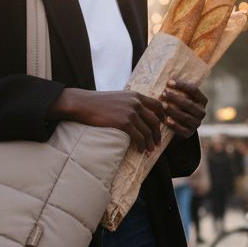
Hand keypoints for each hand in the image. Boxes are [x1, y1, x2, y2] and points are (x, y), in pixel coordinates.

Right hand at [49, 88, 166, 152]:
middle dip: (158, 133)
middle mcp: (136, 103)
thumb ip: (130, 102)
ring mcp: (131, 112)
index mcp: (136, 95)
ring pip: (148, 131)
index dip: (163, 116)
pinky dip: (142, 145)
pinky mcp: (125, 123)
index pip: (157, 105)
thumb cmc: (98, 102)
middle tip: (158, 142)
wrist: (84, 104)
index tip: (163, 124)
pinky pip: (139, 137)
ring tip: (150, 149)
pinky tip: (141, 150)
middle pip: (155, 120)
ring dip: (150, 142)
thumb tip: (137, 112)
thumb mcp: (118, 97)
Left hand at [161, 79, 206, 138]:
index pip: (194, 90)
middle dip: (175, 98)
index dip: (181, 85)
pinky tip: (166, 120)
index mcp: (203, 100)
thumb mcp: (183, 97)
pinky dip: (174, 125)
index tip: (169, 82)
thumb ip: (179, 90)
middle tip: (164, 93)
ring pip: (185, 116)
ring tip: (163, 105)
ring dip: (173, 110)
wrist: (182, 125)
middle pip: (189, 104)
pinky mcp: (189, 133)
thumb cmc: (180, 106)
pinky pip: (182, 129)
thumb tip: (168, 79)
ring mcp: (197, 123)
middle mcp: (202, 112)